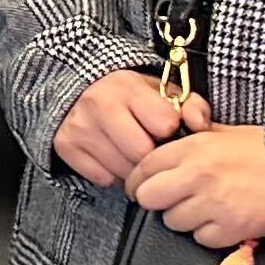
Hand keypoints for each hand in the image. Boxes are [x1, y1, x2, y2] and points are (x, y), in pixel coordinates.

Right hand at [53, 66, 205, 186]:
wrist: (80, 89)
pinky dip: (111, 174)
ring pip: (122, 170)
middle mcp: (98, 103)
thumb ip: (191, 106)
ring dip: (133, 170)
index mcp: (127, 86)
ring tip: (133, 154)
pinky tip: (113, 158)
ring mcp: (79, 125)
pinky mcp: (65, 145)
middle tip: (151, 149)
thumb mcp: (163, 92)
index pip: (164, 124)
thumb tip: (200, 125)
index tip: (165, 130)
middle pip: (141, 154)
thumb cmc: (133, 97)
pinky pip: (102, 178)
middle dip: (151, 157)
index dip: (170, 132)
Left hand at [125, 122, 264, 249]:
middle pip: (149, 197)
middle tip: (168, 201)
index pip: (144, 167)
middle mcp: (196, 175)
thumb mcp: (228, 133)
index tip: (141, 187)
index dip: (138, 180)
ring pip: (173, 221)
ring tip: (204, 210)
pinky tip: (223, 222)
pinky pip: (201, 239)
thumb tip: (170, 148)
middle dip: (155, 200)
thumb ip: (196, 139)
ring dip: (184, 219)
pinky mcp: (231, 229)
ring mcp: (212, 204)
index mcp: (193, 148)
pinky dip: (208, 234)